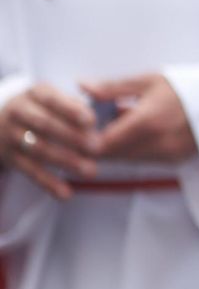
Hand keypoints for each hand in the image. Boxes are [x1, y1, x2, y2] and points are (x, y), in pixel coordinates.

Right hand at [0, 83, 99, 199]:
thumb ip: (74, 106)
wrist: (0, 122)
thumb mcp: (54, 100)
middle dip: (72, 136)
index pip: (51, 100)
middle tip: (97, 148)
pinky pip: (30, 170)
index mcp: (35, 94)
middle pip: (45, 124)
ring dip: (65, 160)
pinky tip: (65, 194)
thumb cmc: (42, 110)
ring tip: (90, 170)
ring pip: (38, 148)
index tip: (91, 120)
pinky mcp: (10, 156)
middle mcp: (19, 111)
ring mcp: (12, 134)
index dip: (71, 109)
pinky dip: (48, 183)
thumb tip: (97, 117)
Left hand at [81, 75, 197, 163]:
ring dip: (113, 147)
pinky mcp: (174, 161)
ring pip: (126, 159)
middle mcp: (157, 144)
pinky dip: (130, 149)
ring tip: (112, 124)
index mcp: (147, 122)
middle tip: (89, 125)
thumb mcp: (149, 80)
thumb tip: (82, 86)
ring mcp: (167, 156)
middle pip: (113, 155)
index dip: (85, 139)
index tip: (77, 126)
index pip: (104, 143)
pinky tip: (131, 131)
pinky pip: (142, 159)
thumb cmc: (188, 89)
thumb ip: (113, 88)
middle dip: (96, 143)